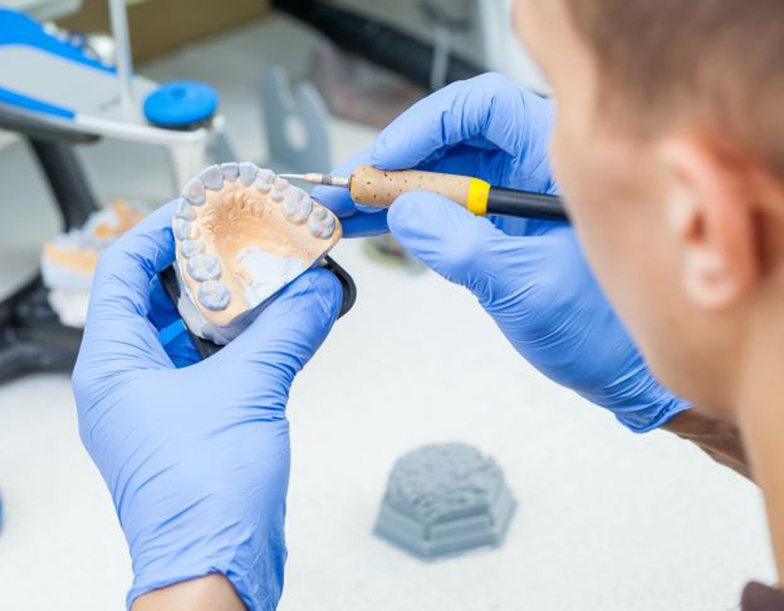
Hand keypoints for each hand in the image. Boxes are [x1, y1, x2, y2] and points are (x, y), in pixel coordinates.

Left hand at [72, 203, 342, 609]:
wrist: (215, 567)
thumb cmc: (200, 499)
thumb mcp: (249, 391)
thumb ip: (287, 330)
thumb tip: (316, 291)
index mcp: (111, 364)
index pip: (123, 268)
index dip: (160, 229)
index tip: (201, 208)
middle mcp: (124, 381)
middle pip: (154, 295)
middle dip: (202, 265)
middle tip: (243, 238)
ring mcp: (153, 405)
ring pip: (183, 331)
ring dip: (224, 304)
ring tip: (264, 275)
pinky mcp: (184, 425)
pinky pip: (206, 365)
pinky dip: (238, 343)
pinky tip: (275, 326)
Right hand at [315, 73, 688, 431]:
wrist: (623, 371)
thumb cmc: (606, 330)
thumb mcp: (529, 289)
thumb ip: (464, 248)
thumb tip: (405, 212)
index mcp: (559, 161)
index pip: (485, 108)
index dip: (428, 125)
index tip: (387, 160)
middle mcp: (532, 168)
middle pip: (450, 138)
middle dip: (393, 163)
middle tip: (347, 189)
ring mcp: (511, 197)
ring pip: (438, 173)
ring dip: (388, 190)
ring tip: (342, 209)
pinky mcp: (495, 227)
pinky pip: (442, 208)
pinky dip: (403, 216)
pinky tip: (367, 224)